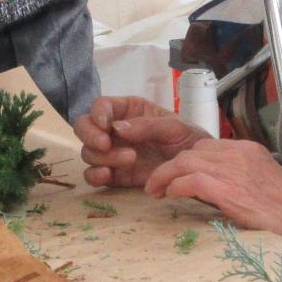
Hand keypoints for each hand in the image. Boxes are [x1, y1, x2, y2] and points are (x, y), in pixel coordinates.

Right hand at [75, 96, 208, 187]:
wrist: (196, 169)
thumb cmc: (187, 140)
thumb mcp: (174, 127)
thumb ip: (147, 125)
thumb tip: (117, 128)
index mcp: (128, 111)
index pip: (101, 105)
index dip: (98, 113)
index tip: (105, 125)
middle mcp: (114, 130)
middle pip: (84, 127)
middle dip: (90, 135)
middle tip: (105, 144)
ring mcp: (112, 153)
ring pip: (88, 152)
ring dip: (102, 156)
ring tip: (130, 159)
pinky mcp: (114, 175)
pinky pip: (92, 175)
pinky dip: (94, 176)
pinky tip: (107, 175)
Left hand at [144, 139, 281, 237]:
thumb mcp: (261, 177)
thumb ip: (238, 172)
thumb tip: (214, 183)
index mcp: (246, 149)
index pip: (206, 146)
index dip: (186, 160)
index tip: (176, 173)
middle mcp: (236, 153)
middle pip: (192, 151)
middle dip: (171, 166)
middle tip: (158, 183)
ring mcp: (231, 169)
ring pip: (185, 162)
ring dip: (165, 176)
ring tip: (155, 190)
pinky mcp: (226, 188)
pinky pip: (190, 181)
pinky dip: (175, 187)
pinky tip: (170, 195)